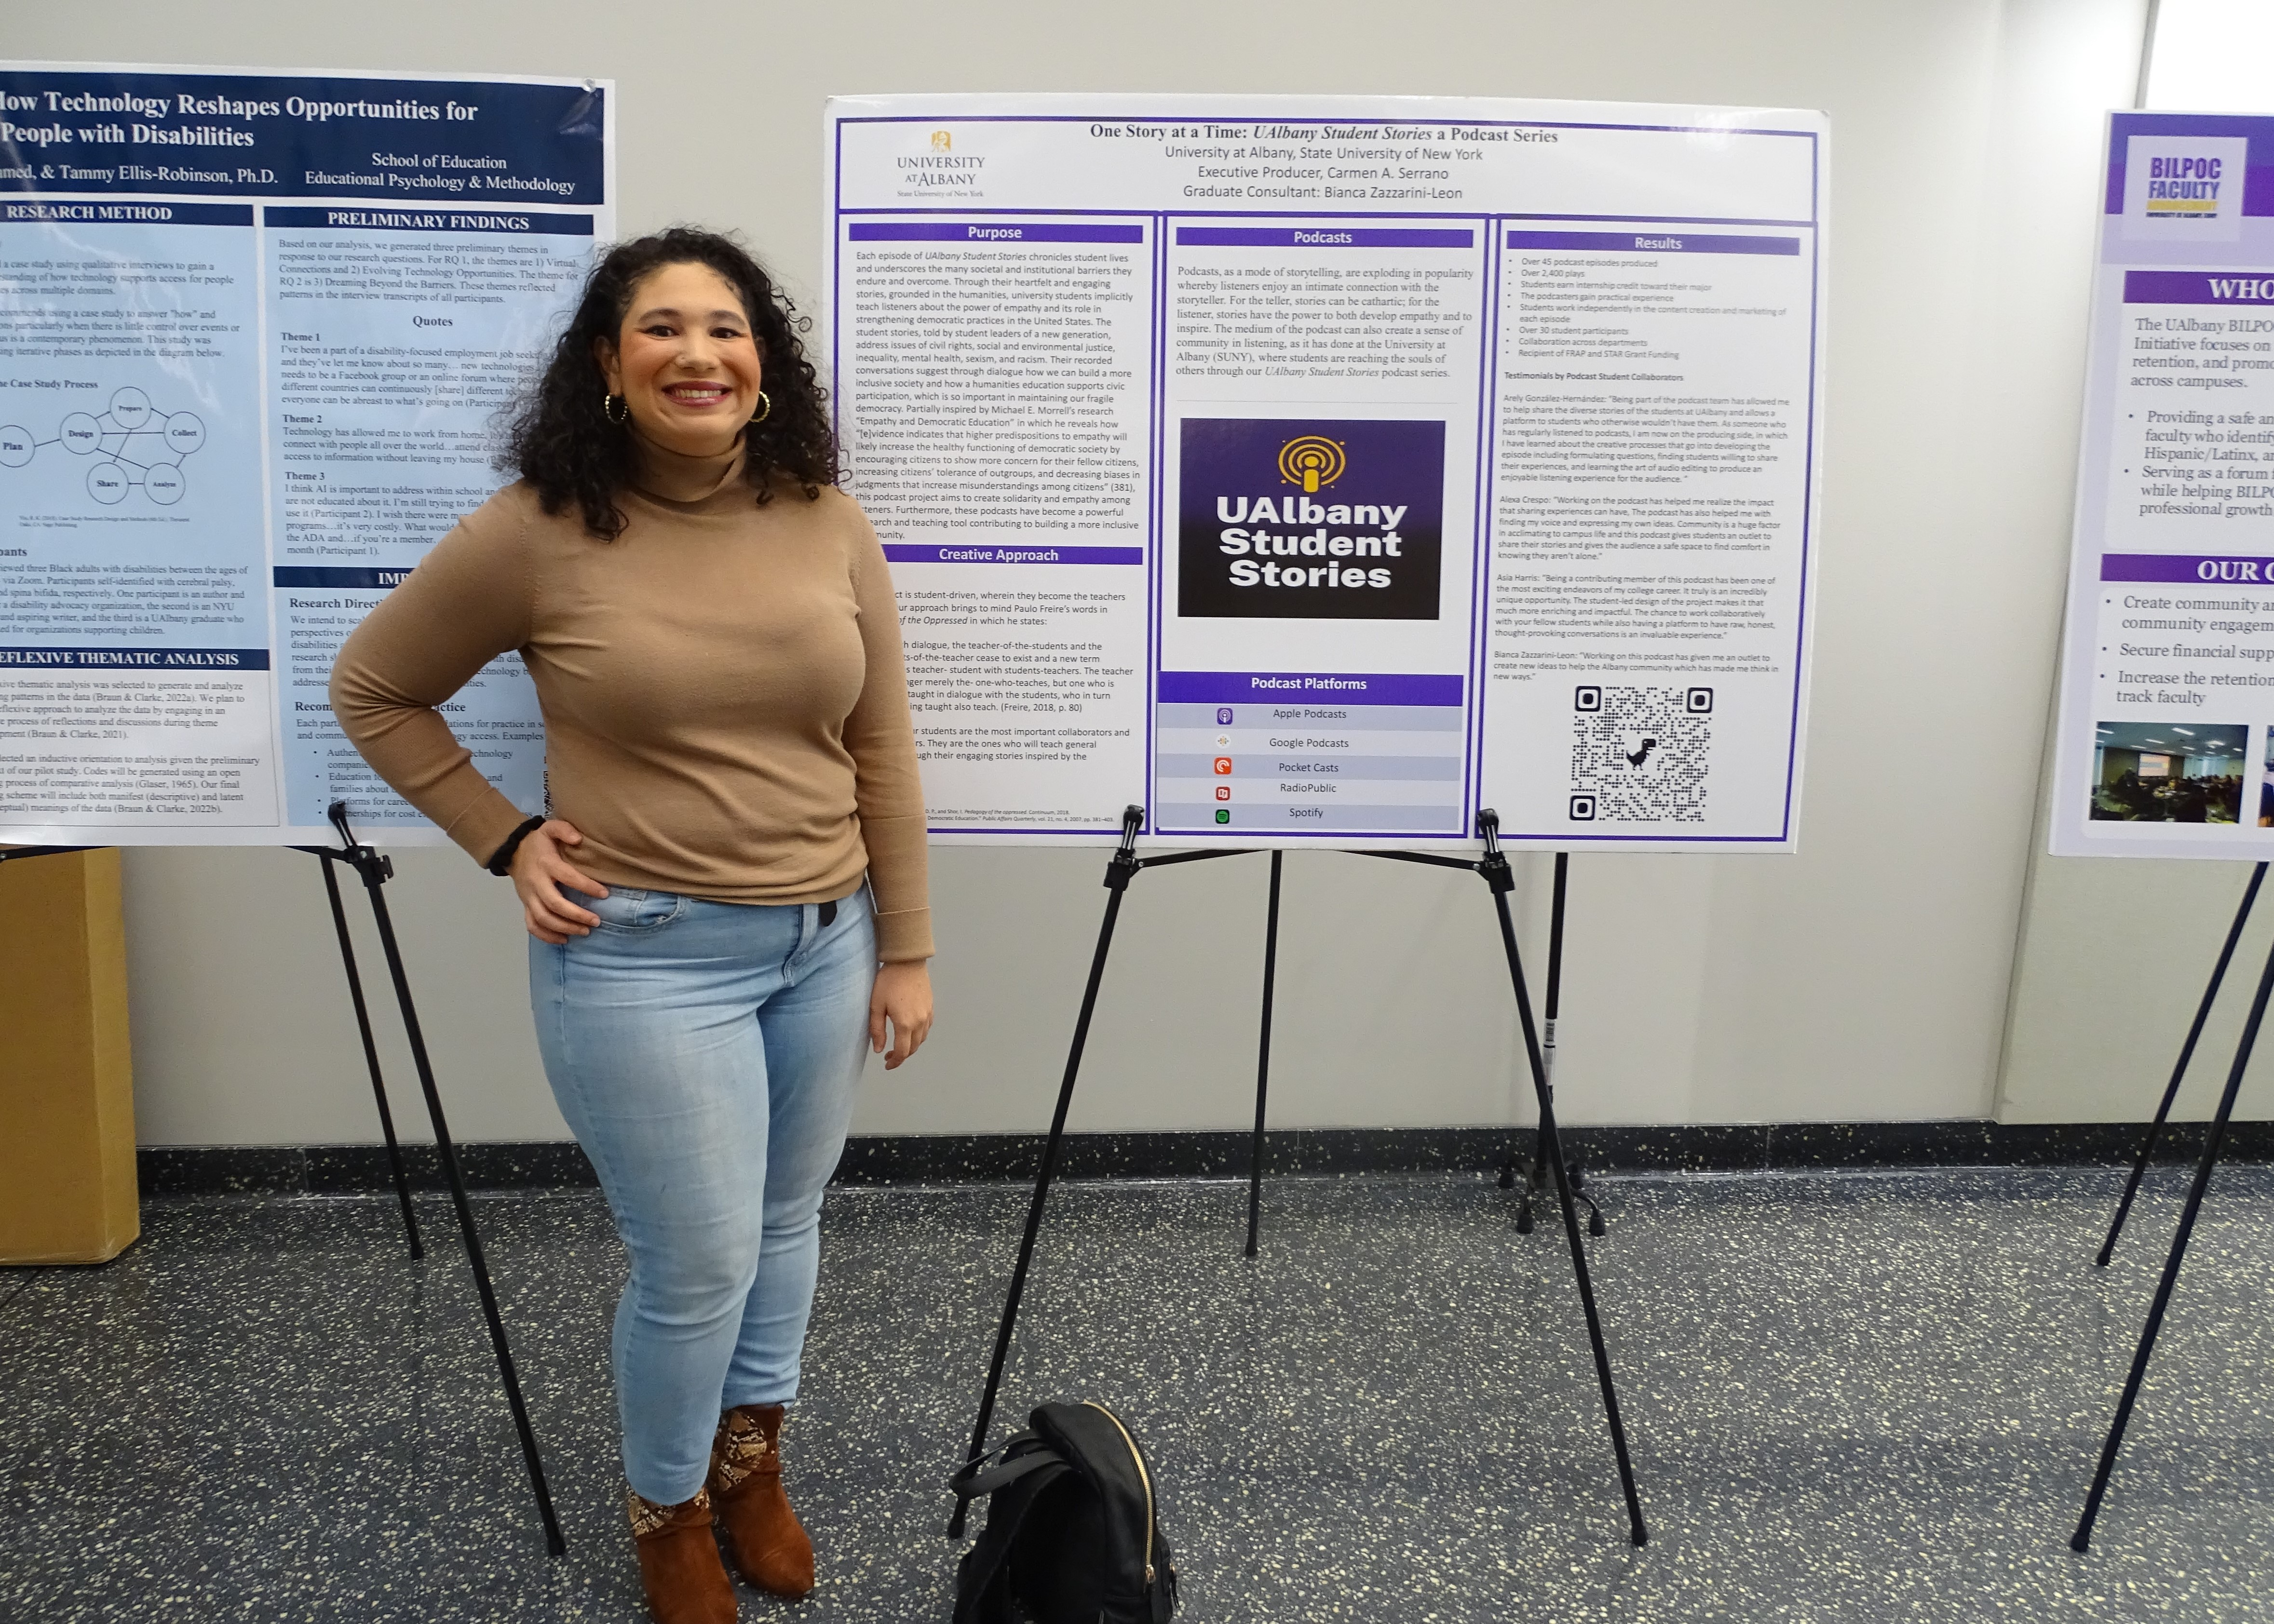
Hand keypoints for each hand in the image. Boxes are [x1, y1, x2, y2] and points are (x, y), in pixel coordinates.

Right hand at [509, 819, 607, 943]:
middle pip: (554, 904)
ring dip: (564, 928)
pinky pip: (532, 925)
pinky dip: (546, 936)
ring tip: (585, 931)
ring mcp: (528, 896)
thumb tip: (578, 839)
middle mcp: (536, 883)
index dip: (586, 886)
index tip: (604, 894)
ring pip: (543, 918)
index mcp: (546, 864)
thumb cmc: (538, 842)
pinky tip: (563, 939)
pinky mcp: (525, 905)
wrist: (512, 851)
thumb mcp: (550, 828)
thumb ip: (564, 830)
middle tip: (596, 920)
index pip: (567, 877)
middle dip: (576, 915)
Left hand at [870, 961, 933, 1069]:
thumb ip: (877, 1030)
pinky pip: (927, 1028)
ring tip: (898, 1044)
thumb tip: (878, 1049)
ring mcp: (927, 1015)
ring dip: (911, 1046)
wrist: (907, 961)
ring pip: (922, 1039)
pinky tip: (909, 1031)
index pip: (902, 1052)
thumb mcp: (876, 1005)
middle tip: (889, 1056)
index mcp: (905, 1024)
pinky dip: (919, 1036)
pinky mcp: (931, 1007)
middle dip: (902, 1056)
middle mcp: (920, 1022)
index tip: (886, 1064)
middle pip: (913, 1048)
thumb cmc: (888, 981)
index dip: (895, 1062)